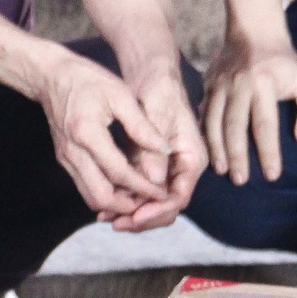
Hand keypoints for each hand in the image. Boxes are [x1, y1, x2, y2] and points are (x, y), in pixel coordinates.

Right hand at [36, 49, 171, 216]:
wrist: (50, 76)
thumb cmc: (86, 80)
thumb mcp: (120, 94)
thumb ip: (142, 125)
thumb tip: (165, 150)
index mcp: (87, 134)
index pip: (118, 173)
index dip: (143, 187)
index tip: (163, 192)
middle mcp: (72, 152)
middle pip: (101, 197)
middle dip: (129, 205)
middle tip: (152, 200)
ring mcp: (65, 158)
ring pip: (91, 197)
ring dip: (117, 203)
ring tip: (141, 196)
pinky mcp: (64, 160)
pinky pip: (86, 186)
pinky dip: (106, 192)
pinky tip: (124, 185)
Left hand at [116, 68, 207, 231]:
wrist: (151, 74)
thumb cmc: (157, 89)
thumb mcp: (155, 114)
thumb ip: (153, 147)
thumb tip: (152, 180)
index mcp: (192, 158)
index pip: (178, 196)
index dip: (156, 210)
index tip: (133, 217)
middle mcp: (182, 168)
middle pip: (166, 206)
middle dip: (142, 218)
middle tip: (115, 223)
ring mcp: (167, 168)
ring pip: (153, 201)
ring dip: (131, 211)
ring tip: (105, 216)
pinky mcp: (152, 164)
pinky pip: (141, 190)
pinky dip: (126, 198)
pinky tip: (105, 203)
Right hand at [203, 36, 296, 184]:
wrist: (253, 32)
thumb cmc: (285, 63)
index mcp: (265, 85)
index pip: (265, 125)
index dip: (268, 152)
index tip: (271, 175)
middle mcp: (239, 85)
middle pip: (234, 126)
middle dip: (236, 155)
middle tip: (240, 180)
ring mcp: (219, 84)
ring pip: (213, 121)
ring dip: (216, 147)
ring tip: (221, 169)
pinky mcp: (207, 84)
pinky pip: (203, 112)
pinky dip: (203, 132)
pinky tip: (207, 149)